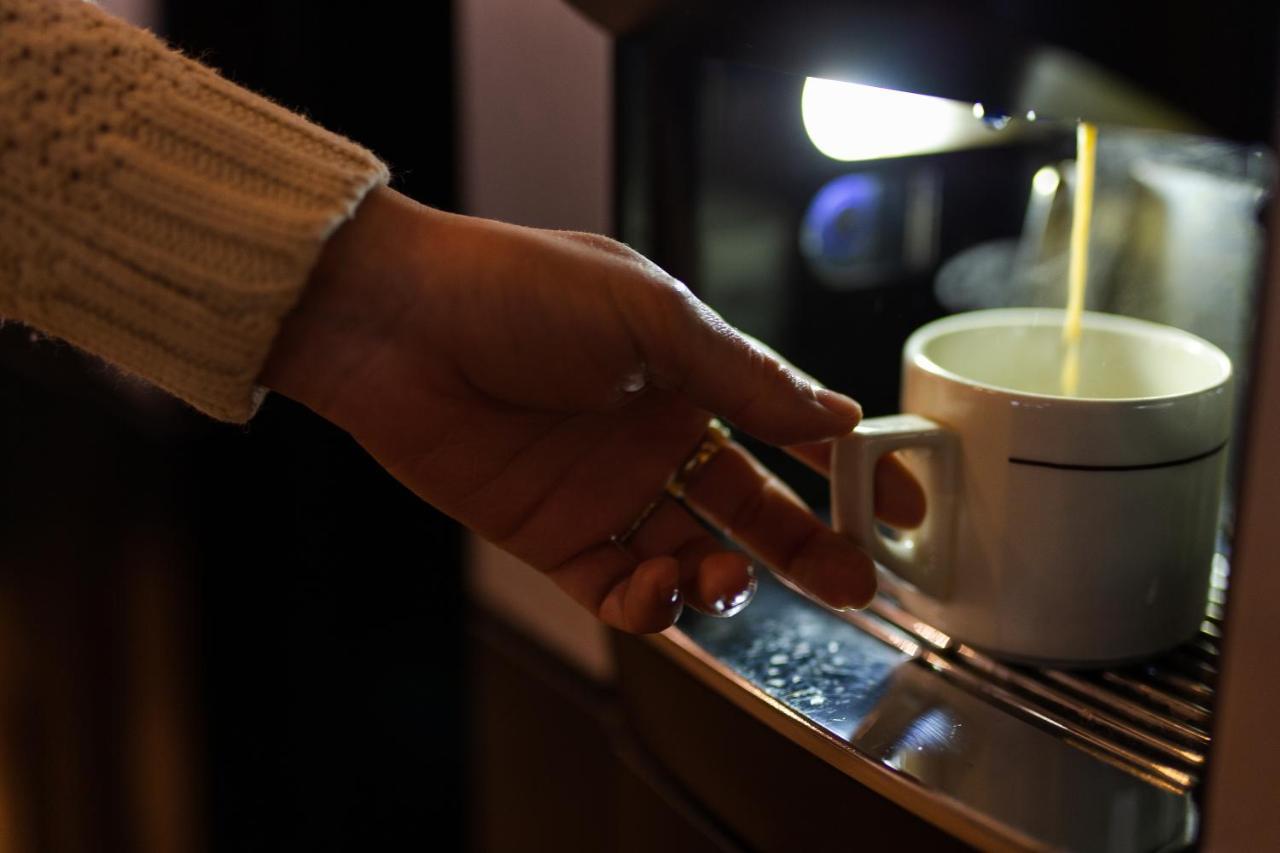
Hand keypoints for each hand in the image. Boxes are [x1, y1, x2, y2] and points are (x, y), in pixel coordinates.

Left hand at [261, 188, 923, 631]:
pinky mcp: (551, 535)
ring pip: (689, 555)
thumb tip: (837, 414)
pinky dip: (648, 603)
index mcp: (686, 372)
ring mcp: (604, 490)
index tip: (900, 507)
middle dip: (804, 548)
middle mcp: (653, 435)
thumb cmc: (517, 291)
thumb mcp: (650, 316)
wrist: (394, 323)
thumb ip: (744, 376)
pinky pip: (618, 587)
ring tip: (721, 578)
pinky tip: (656, 591)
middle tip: (852, 584)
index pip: (784, 428)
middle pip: (748, 508)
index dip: (844, 469)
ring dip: (719, 579)